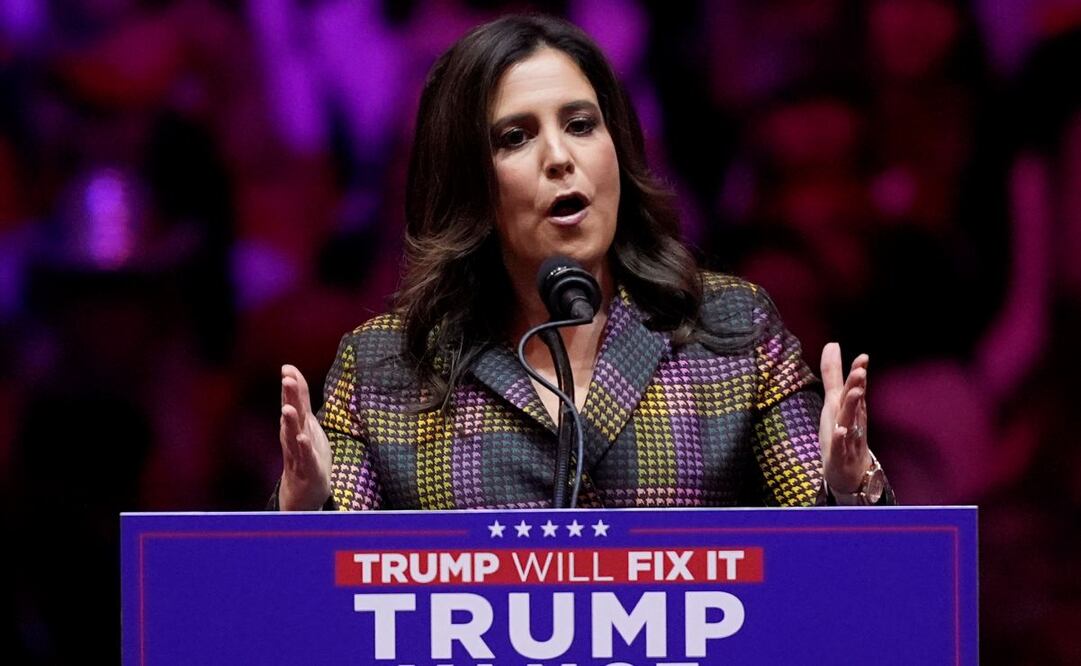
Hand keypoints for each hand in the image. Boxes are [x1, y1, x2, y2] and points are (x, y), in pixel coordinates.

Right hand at [279, 364, 331, 509]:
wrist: (304, 490)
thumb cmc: (306, 452)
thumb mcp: (306, 422)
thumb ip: (300, 400)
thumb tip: (293, 376)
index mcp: (296, 424)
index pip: (293, 400)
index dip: (293, 384)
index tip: (288, 367)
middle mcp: (293, 435)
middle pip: (292, 413)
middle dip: (289, 397)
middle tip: (287, 379)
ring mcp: (298, 452)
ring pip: (293, 434)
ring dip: (290, 422)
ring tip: (287, 409)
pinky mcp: (307, 468)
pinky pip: (304, 457)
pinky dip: (303, 448)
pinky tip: (302, 439)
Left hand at [819, 343, 871, 493]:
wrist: (850, 471)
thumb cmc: (843, 432)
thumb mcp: (834, 400)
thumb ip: (833, 374)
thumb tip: (833, 344)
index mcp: (851, 407)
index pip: (855, 387)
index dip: (858, 372)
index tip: (863, 357)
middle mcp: (852, 420)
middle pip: (855, 401)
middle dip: (858, 386)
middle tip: (861, 371)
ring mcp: (848, 438)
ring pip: (850, 421)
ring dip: (852, 407)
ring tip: (854, 393)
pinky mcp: (839, 455)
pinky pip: (840, 446)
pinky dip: (841, 438)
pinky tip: (840, 430)